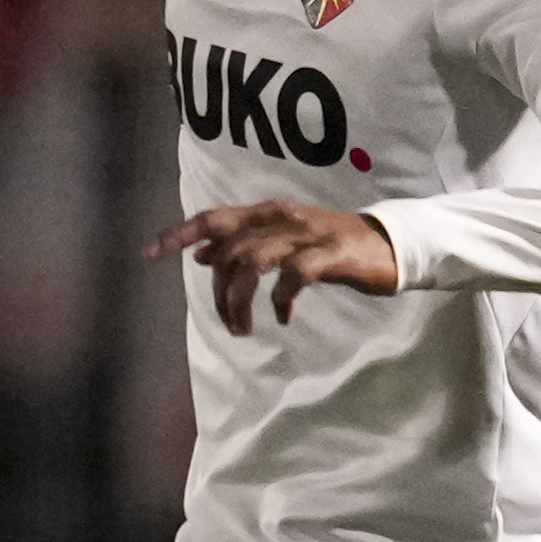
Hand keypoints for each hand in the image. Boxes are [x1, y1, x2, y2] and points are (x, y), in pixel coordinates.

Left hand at [145, 197, 401, 329]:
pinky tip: (282, 317)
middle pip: (229, 251)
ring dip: (240, 301)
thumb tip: (200, 254)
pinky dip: (281, 300)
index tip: (150, 253)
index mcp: (267, 212)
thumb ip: (242, 244)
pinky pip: (293, 277)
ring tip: (243, 328)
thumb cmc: (330, 245)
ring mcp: (307, 234)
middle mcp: (282, 217)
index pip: (213, 218)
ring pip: (254, 263)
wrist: (390, 244)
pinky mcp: (332, 255)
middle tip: (229, 323)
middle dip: (218, 292)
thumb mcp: (281, 240)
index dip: (179, 234)